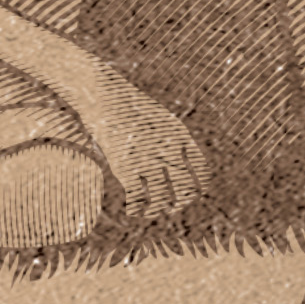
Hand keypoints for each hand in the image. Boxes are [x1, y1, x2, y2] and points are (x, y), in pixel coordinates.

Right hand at [74, 64, 206, 219]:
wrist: (104, 93)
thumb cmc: (129, 105)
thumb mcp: (159, 117)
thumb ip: (170, 138)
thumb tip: (177, 159)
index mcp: (179, 136)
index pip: (200, 170)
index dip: (198, 186)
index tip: (192, 192)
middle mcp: (167, 149)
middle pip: (185, 189)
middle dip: (182, 202)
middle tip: (175, 206)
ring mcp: (147, 159)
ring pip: (163, 198)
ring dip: (161, 209)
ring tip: (157, 211)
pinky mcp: (125, 167)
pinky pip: (138, 198)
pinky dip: (138, 209)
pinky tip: (134, 210)